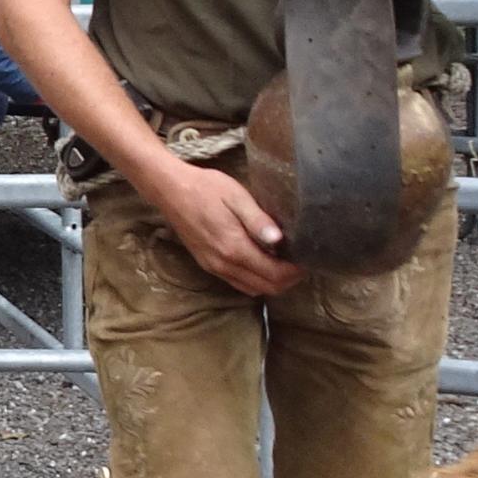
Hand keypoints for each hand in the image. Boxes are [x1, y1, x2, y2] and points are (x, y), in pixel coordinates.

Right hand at [156, 162, 298, 296]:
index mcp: (234, 248)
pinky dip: (255, 280)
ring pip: (252, 289)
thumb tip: (279, 239)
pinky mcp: (207, 265)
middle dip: (287, 280)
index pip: (274, 274)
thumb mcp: (236, 197)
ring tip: (284, 263)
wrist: (170, 190)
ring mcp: (214, 267)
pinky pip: (238, 283)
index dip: (294, 272)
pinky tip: (261, 263)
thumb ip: (258, 220)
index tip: (307, 259)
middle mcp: (224, 264)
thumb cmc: (205, 188)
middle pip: (266, 287)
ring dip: (272, 282)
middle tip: (300, 263)